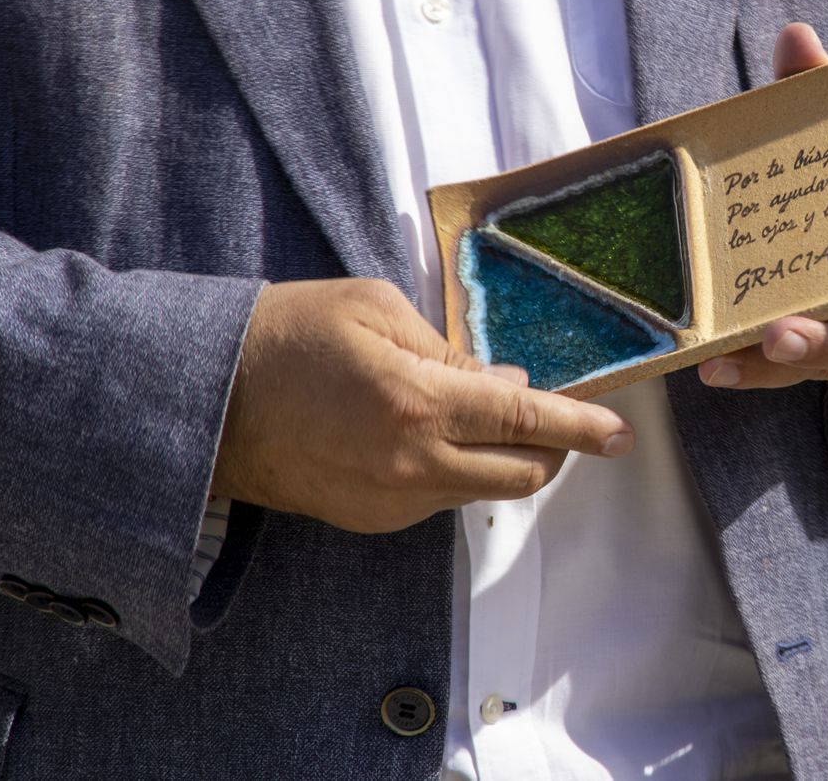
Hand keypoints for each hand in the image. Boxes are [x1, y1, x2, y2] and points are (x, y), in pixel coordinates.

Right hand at [212, 278, 632, 533]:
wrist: (205, 400)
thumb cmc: (290, 335)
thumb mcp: (376, 308)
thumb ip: (451, 349)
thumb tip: (508, 381)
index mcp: (420, 403)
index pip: (527, 422)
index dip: (583, 428)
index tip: (622, 434)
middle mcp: (415, 464)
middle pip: (524, 475)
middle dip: (554, 449)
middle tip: (555, 416)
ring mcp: (393, 501)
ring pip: (484, 490)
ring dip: (502, 458)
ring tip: (476, 413)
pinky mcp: (372, 520)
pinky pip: (440, 499)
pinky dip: (456, 469)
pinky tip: (427, 434)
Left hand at [698, 24, 827, 390]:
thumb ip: (827, 99)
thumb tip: (794, 36)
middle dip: (825, 343)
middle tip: (782, 334)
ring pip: (814, 363)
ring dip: (768, 365)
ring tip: (720, 364)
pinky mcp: (811, 354)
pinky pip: (777, 368)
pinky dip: (744, 367)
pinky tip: (707, 366)